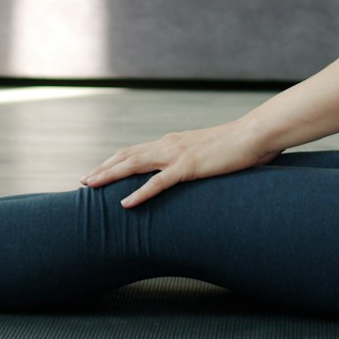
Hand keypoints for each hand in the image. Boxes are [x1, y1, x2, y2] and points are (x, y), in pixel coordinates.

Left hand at [81, 120, 279, 207]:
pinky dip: (140, 193)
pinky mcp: (189, 167)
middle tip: (83, 181)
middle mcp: (169, 145)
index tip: (97, 171)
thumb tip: (188, 171)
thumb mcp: (208, 153)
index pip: (135, 150)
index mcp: (172, 142)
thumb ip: (194, 161)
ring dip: (110, 175)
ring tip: (91, 186)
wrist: (255, 134)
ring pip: (134, 164)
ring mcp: (177, 155)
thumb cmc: (236, 146)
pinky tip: (125, 204)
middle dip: (103, 168)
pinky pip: (159, 182)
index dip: (114, 161)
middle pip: (127, 156)